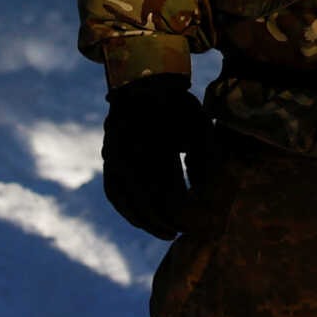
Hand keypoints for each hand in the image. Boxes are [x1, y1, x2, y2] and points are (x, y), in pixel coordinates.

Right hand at [101, 74, 212, 239]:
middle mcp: (129, 154)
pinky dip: (127, 210)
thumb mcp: (198, 126)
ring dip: (146, 220)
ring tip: (166, 232)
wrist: (144, 82)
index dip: (182, 214)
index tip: (195, 225)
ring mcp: (114, 157)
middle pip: (147, 202)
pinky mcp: (108, 159)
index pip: (168, 194)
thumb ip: (205, 159)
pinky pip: (114, 192)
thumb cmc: (178, 104)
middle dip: (165, 221)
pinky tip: (142, 219)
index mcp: (155, 146)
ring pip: (127, 201)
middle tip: (182, 234)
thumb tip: (208, 196)